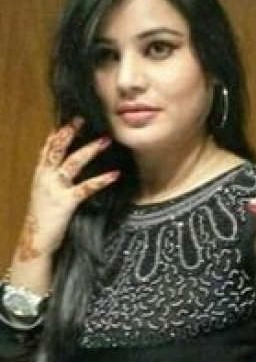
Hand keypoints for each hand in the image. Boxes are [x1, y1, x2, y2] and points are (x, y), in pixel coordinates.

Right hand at [16, 119, 119, 260]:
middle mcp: (45, 178)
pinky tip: (114, 174)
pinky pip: (86, 187)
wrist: (35, 243)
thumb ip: (53, 183)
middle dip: (70, 133)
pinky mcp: (66, 202)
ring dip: (90, 150)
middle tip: (82, 119)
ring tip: (105, 140)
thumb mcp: (43, 197)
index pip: (47, 149)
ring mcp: (54, 189)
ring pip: (72, 163)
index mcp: (40, 176)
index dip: (58, 134)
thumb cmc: (42, 221)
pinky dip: (101, 180)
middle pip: (57, 149)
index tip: (69, 120)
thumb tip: (65, 174)